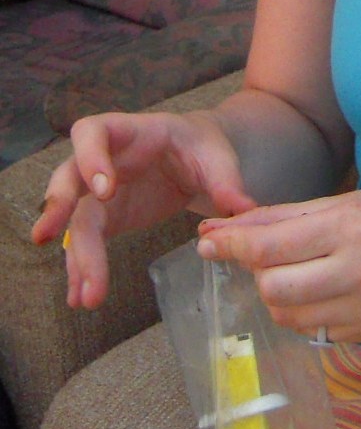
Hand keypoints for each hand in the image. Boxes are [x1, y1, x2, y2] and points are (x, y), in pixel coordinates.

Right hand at [31, 110, 255, 308]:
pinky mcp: (106, 216)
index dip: (90, 157)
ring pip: (75, 219)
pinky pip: (87, 241)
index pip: (94, 131)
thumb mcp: (219, 159)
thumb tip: (242, 211)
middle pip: (68, 176)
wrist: (198, 156)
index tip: (103, 189)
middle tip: (49, 236)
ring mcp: (100, 190)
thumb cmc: (203, 148)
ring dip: (76, 256)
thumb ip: (227, 183)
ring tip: (82, 295)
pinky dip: (84, 269)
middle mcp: (106, 159)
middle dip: (59, 205)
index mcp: (133, 131)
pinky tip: (81, 296)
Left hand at [196, 186, 360, 344]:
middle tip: (271, 256)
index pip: (271, 245)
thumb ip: (286, 216)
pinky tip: (326, 291)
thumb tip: (221, 227)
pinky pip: (312, 331)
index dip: (230, 244)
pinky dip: (306, 312)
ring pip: (287, 315)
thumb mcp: (350, 201)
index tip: (206, 240)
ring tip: (303, 273)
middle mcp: (359, 271)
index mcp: (353, 227)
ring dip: (280, 295)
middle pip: (272, 288)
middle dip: (259, 273)